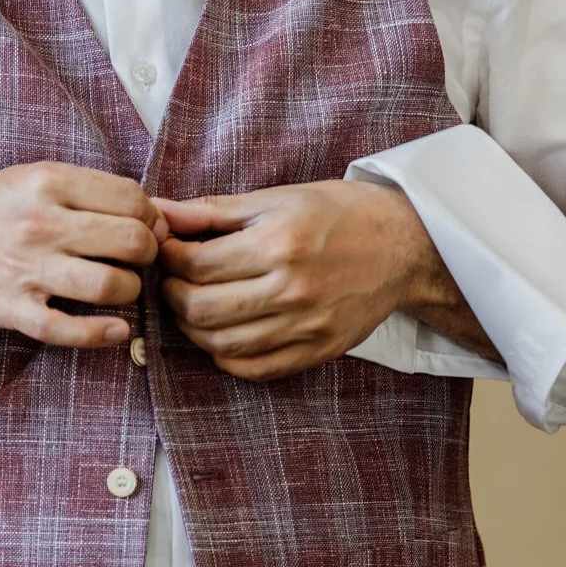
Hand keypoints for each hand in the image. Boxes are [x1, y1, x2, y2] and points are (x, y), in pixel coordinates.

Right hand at [0, 163, 167, 346]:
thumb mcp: (35, 178)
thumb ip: (88, 191)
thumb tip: (153, 212)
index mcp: (49, 183)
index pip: (131, 199)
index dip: (154, 217)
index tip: (152, 228)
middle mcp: (40, 224)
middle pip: (130, 241)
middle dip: (149, 253)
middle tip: (141, 258)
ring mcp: (25, 269)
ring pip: (109, 285)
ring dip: (131, 290)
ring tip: (123, 287)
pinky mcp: (11, 308)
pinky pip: (65, 330)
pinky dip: (100, 334)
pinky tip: (119, 330)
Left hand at [155, 180, 492, 380]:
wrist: (405, 246)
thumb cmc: (340, 214)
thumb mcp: (279, 198)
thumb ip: (215, 211)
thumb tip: (160, 212)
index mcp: (280, 243)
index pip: (197, 265)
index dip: (169, 259)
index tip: (166, 251)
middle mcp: (293, 289)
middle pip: (202, 310)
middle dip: (173, 296)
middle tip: (174, 281)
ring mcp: (307, 327)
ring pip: (221, 345)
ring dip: (193, 329)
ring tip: (194, 305)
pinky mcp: (318, 351)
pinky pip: (254, 368)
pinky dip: (226, 356)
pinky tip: (223, 333)